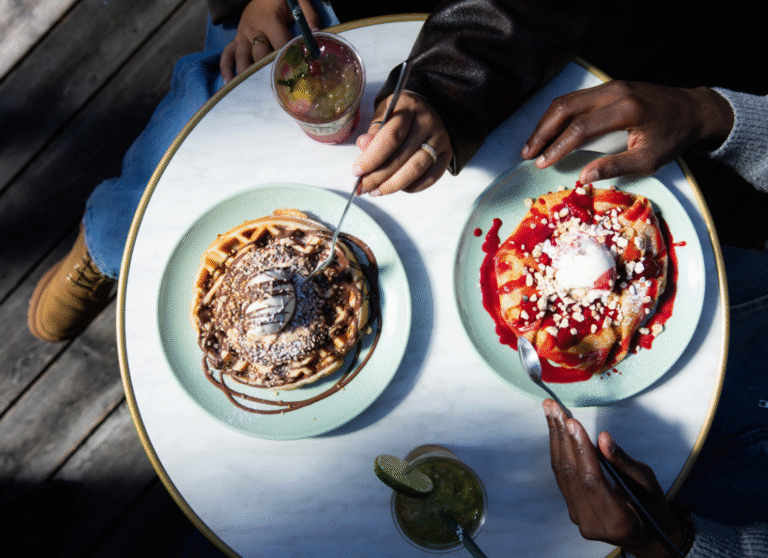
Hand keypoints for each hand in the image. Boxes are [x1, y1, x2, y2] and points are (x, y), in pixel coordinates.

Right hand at [219, 0, 320, 83]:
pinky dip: (226, 67)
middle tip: (275, 93)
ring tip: (250, 92)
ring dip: (246, 75)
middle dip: (267, 73)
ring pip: (242, 57)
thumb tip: (316, 34)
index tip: (297, 77)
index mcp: (270, 20)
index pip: (280, 46)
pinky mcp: (237, 38)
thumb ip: (309, 16)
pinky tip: (228, 82)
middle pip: (259, 56)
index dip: (288, 61)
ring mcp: (243, 35)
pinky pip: (227, 53)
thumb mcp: (299, 2)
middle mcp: (254, 29)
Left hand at [353, 92, 451, 195]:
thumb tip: (363, 146)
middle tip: (363, 187)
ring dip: (393, 185)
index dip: (372, 158)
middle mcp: (427, 123)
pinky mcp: (447, 154)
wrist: (431, 109)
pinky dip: (411, 187)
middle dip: (378, 176)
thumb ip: (374, 131)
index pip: (390, 137)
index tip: (357, 172)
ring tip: (376, 191)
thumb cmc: (402, 114)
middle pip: (402, 157)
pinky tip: (396, 188)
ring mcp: (440, 139)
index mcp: (408, 108)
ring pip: (416, 170)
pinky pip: (430, 178)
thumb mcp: (384, 113)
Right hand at [522, 81, 733, 183]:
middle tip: (527, 152)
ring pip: (567, 100)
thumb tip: (583, 178)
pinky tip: (549, 130)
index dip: (557, 147)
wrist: (694, 110)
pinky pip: (576, 98)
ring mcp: (611, 86)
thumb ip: (614, 166)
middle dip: (542, 131)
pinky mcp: (610, 86)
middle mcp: (615, 92)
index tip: (541, 163)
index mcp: (626, 110)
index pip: (580, 128)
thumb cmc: (674, 137)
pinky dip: (558, 114)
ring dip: (546, 122)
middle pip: (566, 107)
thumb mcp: (649, 159)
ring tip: (532, 144)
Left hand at [543, 400, 684, 557]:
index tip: (572, 422)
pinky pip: (561, 476)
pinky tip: (556, 429)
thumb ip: (624, 463)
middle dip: (562, 437)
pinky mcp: (572, 508)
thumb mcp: (647, 483)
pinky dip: (558, 449)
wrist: (647, 534)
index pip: (591, 481)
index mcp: (617, 522)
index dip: (581, 450)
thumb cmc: (652, 507)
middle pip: (571, 475)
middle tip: (554, 408)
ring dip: (555, 439)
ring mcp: (578, 518)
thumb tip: (604, 438)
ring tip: (550, 411)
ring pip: (561, 473)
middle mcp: (591, 524)